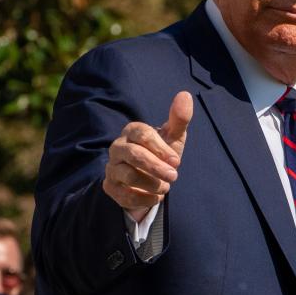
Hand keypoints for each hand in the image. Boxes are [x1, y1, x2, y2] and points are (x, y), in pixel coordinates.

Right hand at [103, 92, 193, 219]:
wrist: (149, 180)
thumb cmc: (162, 154)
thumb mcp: (173, 138)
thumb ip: (179, 119)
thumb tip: (185, 95)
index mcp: (132, 132)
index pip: (142, 134)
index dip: (161, 149)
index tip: (176, 161)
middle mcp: (117, 148)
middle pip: (134, 155)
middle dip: (156, 167)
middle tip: (174, 177)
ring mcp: (112, 168)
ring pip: (128, 176)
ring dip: (152, 184)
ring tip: (165, 188)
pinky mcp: (110, 187)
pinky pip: (125, 195)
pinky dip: (145, 199)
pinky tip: (156, 197)